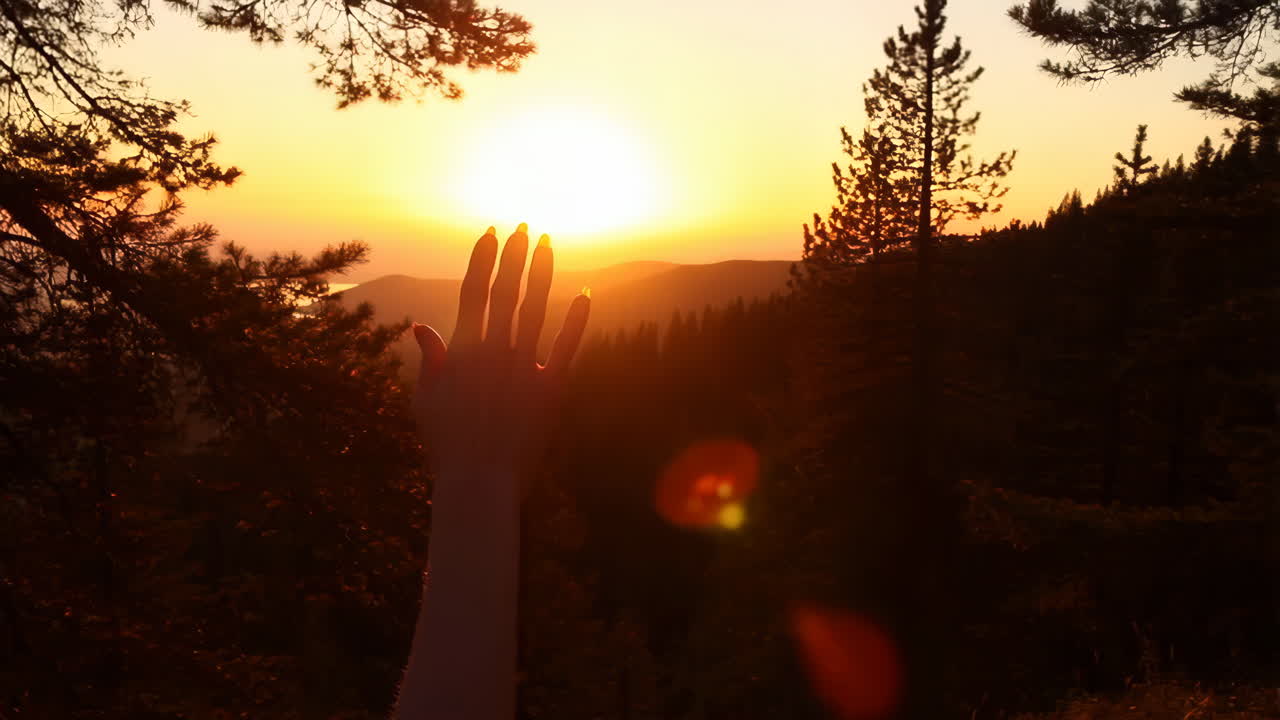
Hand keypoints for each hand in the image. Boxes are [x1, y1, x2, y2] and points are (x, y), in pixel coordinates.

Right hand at [410, 224, 589, 482]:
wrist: (480, 483)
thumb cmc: (446, 445)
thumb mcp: (425, 401)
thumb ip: (430, 360)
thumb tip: (420, 326)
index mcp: (463, 352)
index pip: (471, 292)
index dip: (481, 259)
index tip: (489, 232)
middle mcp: (494, 352)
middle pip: (505, 291)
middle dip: (514, 255)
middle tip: (523, 226)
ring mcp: (524, 367)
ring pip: (535, 309)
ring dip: (541, 273)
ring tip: (548, 243)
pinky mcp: (551, 388)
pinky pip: (567, 348)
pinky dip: (576, 320)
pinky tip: (585, 294)